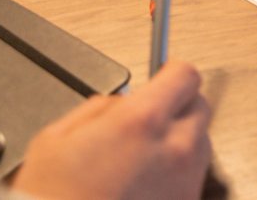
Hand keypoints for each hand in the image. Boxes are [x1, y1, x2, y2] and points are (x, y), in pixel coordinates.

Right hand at [12, 60, 211, 199]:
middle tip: (150, 119)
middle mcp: (175, 149)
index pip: (185, 75)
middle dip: (177, 106)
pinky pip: (193, 176)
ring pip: (200, 142)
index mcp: (142, 122)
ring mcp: (186, 180)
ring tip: (142, 159)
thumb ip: (101, 107)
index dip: (172, 73)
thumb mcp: (57, 138)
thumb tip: (124, 102)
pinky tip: (145, 183)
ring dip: (180, 140)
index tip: (165, 75)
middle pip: (199, 106)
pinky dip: (176, 172)